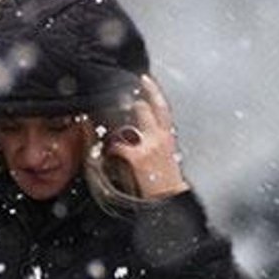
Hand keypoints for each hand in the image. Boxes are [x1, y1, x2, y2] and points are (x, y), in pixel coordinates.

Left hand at [104, 75, 188, 199]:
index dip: (153, 90)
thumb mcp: (168, 156)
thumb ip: (157, 141)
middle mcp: (159, 138)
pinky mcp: (136, 157)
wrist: (170, 200)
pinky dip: (110, 149)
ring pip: (127, 125)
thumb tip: (141, 133)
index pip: (162, 107)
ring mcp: (147, 146)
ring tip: (107, 130)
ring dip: (116, 129)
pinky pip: (117, 146)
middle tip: (117, 104)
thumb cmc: (167, 182)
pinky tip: (109, 154)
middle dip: (129, 106)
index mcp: (168, 137)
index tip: (144, 79)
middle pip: (142, 108)